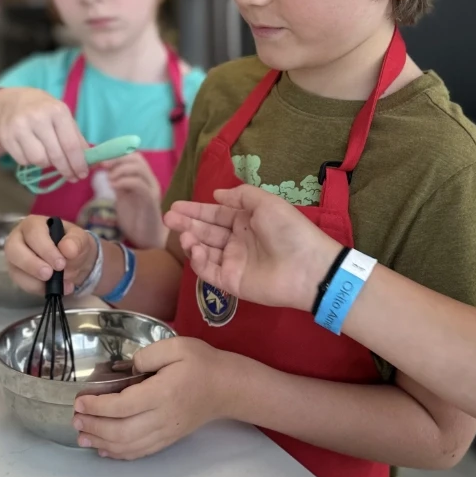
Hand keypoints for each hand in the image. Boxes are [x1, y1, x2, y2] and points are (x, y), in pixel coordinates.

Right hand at [0, 87, 88, 181]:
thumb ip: (76, 138)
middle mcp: (38, 117)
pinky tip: (32, 150)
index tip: (83, 174)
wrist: (10, 103)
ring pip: (39, 160)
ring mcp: (20, 127)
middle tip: (72, 177)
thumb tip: (90, 162)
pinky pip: (24, 161)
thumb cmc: (43, 111)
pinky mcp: (7, 137)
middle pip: (56, 155)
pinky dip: (31, 161)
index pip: (70, 144)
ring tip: (48, 156)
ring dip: (46, 164)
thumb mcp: (62, 117)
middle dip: (66, 170)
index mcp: (56, 110)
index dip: (78, 163)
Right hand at [4, 215, 97, 295]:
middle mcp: (18, 238)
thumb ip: (76, 242)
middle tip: (49, 275)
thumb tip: (67, 249)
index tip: (61, 264)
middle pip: (13, 249)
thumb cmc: (71, 244)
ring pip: (14, 269)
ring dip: (34, 281)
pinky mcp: (17, 274)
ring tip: (57, 286)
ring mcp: (15, 258)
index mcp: (33, 224)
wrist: (73, 261)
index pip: (33, 233)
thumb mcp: (80, 239)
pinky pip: (21, 283)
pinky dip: (37, 288)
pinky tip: (54, 289)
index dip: (45, 250)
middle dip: (32, 264)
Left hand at [73, 338, 226, 458]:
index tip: (79, 402)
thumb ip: (148, 355)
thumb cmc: (202, 364)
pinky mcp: (168, 439)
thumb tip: (127, 369)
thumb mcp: (177, 346)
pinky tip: (104, 449)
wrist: (227, 388)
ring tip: (82, 436)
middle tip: (75, 419)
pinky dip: (119, 453)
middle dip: (94, 427)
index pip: (122, 406)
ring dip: (101, 443)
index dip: (97, 407)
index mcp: (162, 393)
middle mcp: (163, 417)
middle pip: (121, 431)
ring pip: (128, 446)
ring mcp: (166, 432)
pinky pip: (140, 452)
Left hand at [104, 153, 165, 248]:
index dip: (116, 154)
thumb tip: (105, 170)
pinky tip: (113, 187)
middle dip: (117, 159)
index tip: (99, 159)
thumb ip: (117, 183)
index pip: (132, 156)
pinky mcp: (151, 201)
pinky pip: (140, 185)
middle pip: (137, 158)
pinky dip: (124, 182)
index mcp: (143, 178)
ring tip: (109, 179)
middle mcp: (149, 180)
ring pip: (139, 168)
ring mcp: (152, 189)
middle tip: (102, 165)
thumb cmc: (135, 220)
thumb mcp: (122, 197)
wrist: (148, 239)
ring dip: (120, 170)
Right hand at [165, 185, 338, 312]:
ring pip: (205, 251)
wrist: (307, 267)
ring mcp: (234, 263)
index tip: (176, 207)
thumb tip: (217, 194)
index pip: (215, 215)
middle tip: (168, 218)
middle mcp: (238, 241)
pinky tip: (194, 249)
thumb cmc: (289, 230)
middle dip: (186, 224)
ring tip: (183, 236)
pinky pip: (209, 271)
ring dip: (191, 241)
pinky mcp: (232, 282)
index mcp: (246, 222)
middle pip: (206, 232)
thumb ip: (241, 196)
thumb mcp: (266, 203)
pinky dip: (198, 261)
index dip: (196, 211)